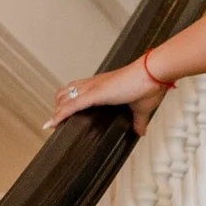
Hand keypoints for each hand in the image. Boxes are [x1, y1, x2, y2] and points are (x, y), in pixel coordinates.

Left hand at [50, 57, 167, 133]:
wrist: (154, 73)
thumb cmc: (149, 85)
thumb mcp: (141, 108)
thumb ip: (139, 121)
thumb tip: (141, 132)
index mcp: (104, 86)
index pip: (79, 90)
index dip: (69, 101)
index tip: (62, 112)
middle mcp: (95, 84)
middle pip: (67, 92)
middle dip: (60, 106)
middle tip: (57, 121)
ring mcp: (93, 88)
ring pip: (65, 97)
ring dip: (58, 110)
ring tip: (52, 124)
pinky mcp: (96, 94)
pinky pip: (72, 105)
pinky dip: (61, 114)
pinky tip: (52, 123)